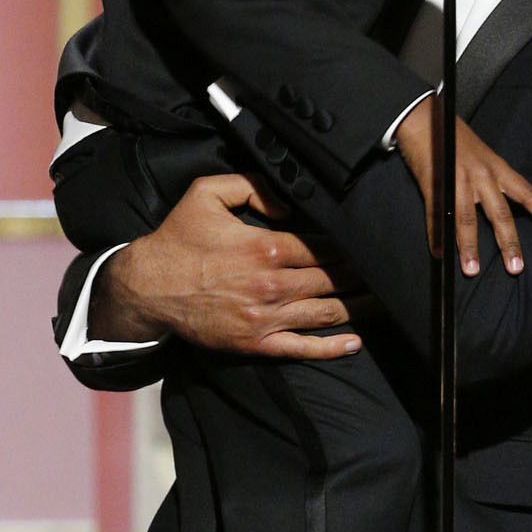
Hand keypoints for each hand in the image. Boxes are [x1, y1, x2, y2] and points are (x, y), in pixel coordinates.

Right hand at [91, 172, 362, 358]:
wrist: (147, 287)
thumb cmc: (178, 238)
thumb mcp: (206, 193)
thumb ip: (251, 184)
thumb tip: (288, 201)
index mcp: (265, 247)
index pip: (322, 247)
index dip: (347, 245)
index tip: (365, 242)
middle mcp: (271, 285)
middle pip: (331, 280)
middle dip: (360, 274)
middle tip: (383, 271)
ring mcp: (266, 318)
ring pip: (326, 313)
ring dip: (358, 307)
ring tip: (381, 300)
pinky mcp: (256, 343)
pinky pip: (302, 348)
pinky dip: (332, 347)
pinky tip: (355, 342)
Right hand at [394, 97, 531, 276]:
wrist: (423, 117)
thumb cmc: (454, 137)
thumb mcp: (481, 156)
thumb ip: (491, 179)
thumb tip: (501, 203)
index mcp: (496, 167)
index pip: (526, 193)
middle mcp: (481, 176)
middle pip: (499, 214)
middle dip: (509, 243)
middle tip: (517, 268)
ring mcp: (457, 181)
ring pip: (467, 220)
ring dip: (469, 247)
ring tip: (471, 270)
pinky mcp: (434, 186)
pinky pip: (436, 216)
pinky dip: (436, 237)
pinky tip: (439, 253)